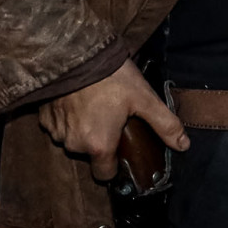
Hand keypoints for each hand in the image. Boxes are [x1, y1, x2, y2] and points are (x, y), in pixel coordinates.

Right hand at [37, 59, 188, 182]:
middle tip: (112, 117)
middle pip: (89, 154)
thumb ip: (164, 125)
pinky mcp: (44, 118)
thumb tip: (184, 145)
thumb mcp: (144, 99)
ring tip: (95, 106)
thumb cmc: (112, 78)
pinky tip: (78, 101)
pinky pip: (58, 126)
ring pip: (72, 140)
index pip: (104, 174)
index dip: (114, 164)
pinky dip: (67, 118)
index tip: (121, 148)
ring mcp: (56, 131)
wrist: (77, 53)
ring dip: (82, 129)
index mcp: (98, 146)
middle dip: (100, 140)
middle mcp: (74, 144)